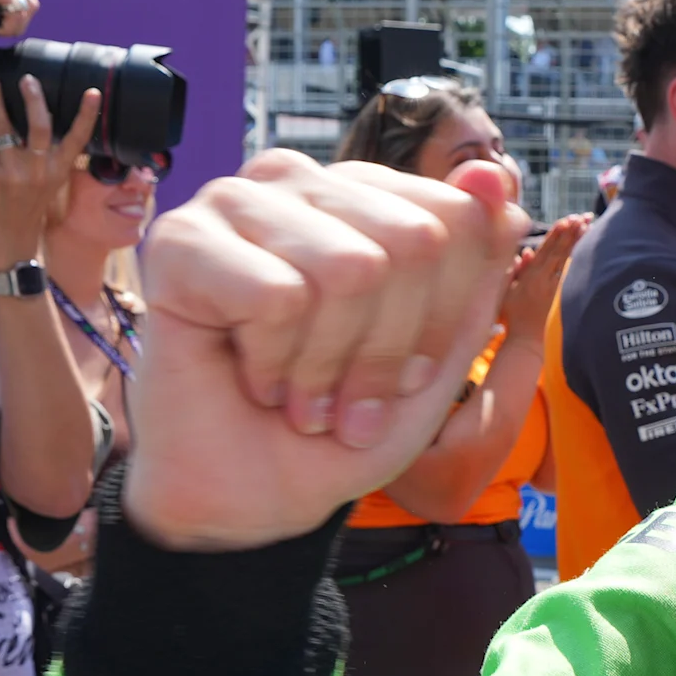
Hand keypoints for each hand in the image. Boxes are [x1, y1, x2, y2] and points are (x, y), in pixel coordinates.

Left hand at [0, 75, 99, 271]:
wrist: (10, 244)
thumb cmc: (28, 214)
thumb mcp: (46, 186)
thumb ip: (44, 160)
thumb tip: (34, 127)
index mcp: (58, 172)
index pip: (77, 139)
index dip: (86, 115)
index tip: (92, 93)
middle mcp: (39, 171)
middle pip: (40, 126)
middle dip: (33, 99)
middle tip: (28, 80)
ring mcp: (14, 173)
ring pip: (5, 129)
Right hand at [124, 151, 528, 549]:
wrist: (254, 500)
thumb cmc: (341, 426)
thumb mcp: (438, 359)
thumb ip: (476, 272)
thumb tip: (496, 175)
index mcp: (365, 195)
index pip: (457, 219)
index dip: (446, 318)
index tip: (407, 376)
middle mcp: (302, 181)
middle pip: (412, 242)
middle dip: (389, 348)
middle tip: (346, 400)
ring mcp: (237, 200)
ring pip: (348, 268)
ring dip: (330, 365)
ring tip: (300, 396)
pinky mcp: (179, 239)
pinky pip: (277, 296)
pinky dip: (274, 363)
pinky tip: (251, 377)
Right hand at [501, 215, 584, 332]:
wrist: (526, 343)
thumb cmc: (514, 317)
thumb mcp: (507, 291)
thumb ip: (516, 270)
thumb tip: (526, 252)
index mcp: (530, 277)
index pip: (546, 250)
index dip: (556, 234)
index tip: (565, 220)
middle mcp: (545, 281)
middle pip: (561, 252)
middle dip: (572, 233)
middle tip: (582, 217)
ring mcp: (557, 291)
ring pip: (570, 262)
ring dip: (579, 243)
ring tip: (588, 227)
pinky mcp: (565, 300)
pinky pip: (575, 277)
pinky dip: (582, 262)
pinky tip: (590, 251)